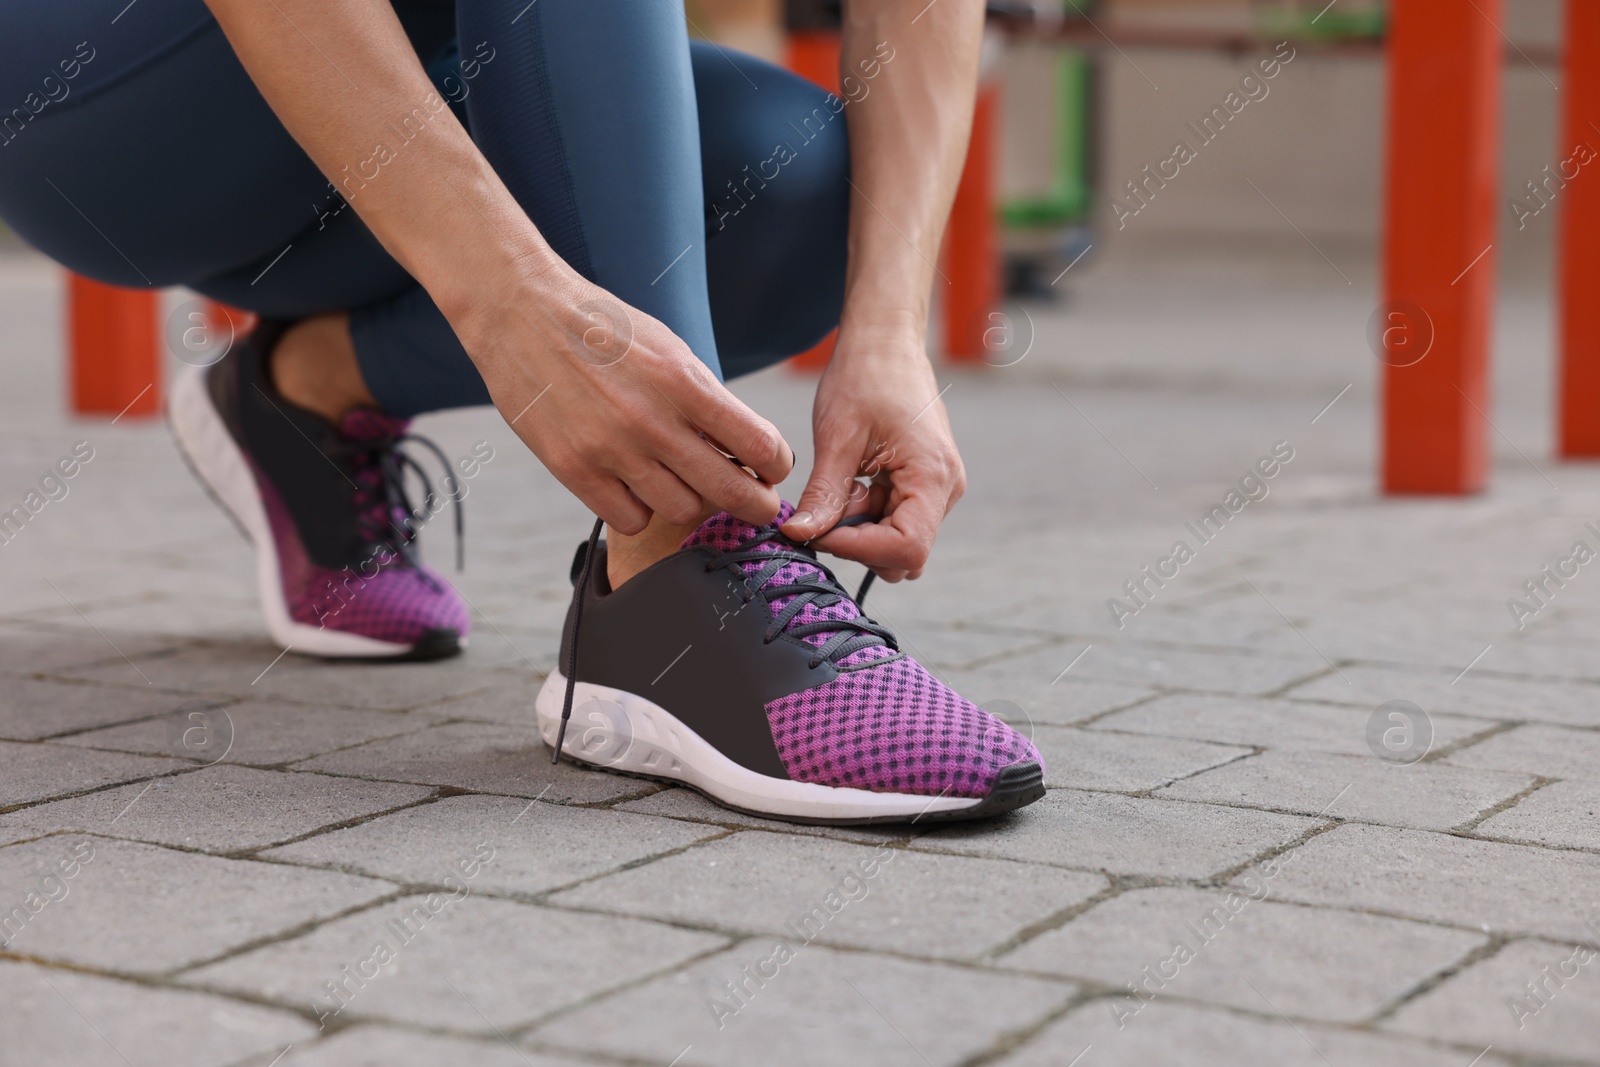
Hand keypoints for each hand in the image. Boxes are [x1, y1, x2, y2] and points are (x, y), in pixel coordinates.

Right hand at [459, 267, 791, 533]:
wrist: (521, 311)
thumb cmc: (603, 329)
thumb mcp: (669, 348)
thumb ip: (706, 399)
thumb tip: (749, 449)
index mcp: (684, 382)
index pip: (761, 446)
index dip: (776, 465)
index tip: (772, 468)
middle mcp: (652, 422)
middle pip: (730, 492)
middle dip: (756, 504)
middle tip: (758, 504)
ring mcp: (611, 450)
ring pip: (682, 511)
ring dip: (692, 503)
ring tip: (684, 483)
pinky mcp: (573, 470)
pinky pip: (630, 519)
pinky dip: (641, 509)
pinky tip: (637, 486)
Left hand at [780, 328, 964, 580]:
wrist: (885, 342)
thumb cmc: (865, 376)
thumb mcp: (837, 437)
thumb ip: (824, 494)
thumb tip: (799, 535)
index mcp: (933, 477)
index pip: (906, 550)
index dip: (858, 549)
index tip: (818, 529)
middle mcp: (945, 490)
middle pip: (903, 555)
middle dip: (858, 541)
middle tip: (825, 505)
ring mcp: (937, 489)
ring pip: (895, 542)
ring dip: (860, 527)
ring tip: (841, 482)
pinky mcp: (923, 486)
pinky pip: (894, 520)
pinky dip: (866, 513)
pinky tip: (851, 479)